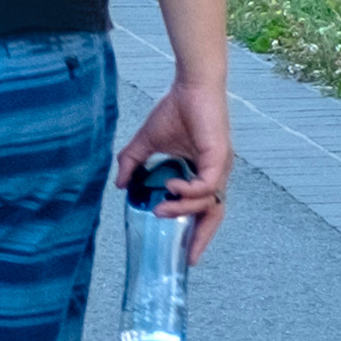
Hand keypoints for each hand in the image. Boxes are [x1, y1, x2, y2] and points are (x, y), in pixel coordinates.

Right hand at [115, 75, 233, 264]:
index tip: (186, 254)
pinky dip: (191, 191)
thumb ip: (133, 163)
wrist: (190, 85)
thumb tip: (119, 185)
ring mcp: (221, 164)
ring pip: (209, 201)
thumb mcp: (147, 142)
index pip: (206, 208)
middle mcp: (217, 171)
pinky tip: (172, 187)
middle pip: (215, 213)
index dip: (198, 231)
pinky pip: (208, 184)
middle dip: (201, 236)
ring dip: (184, 209)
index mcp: (204, 171)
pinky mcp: (219, 154)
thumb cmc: (175, 109)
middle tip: (187, 255)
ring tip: (160, 208)